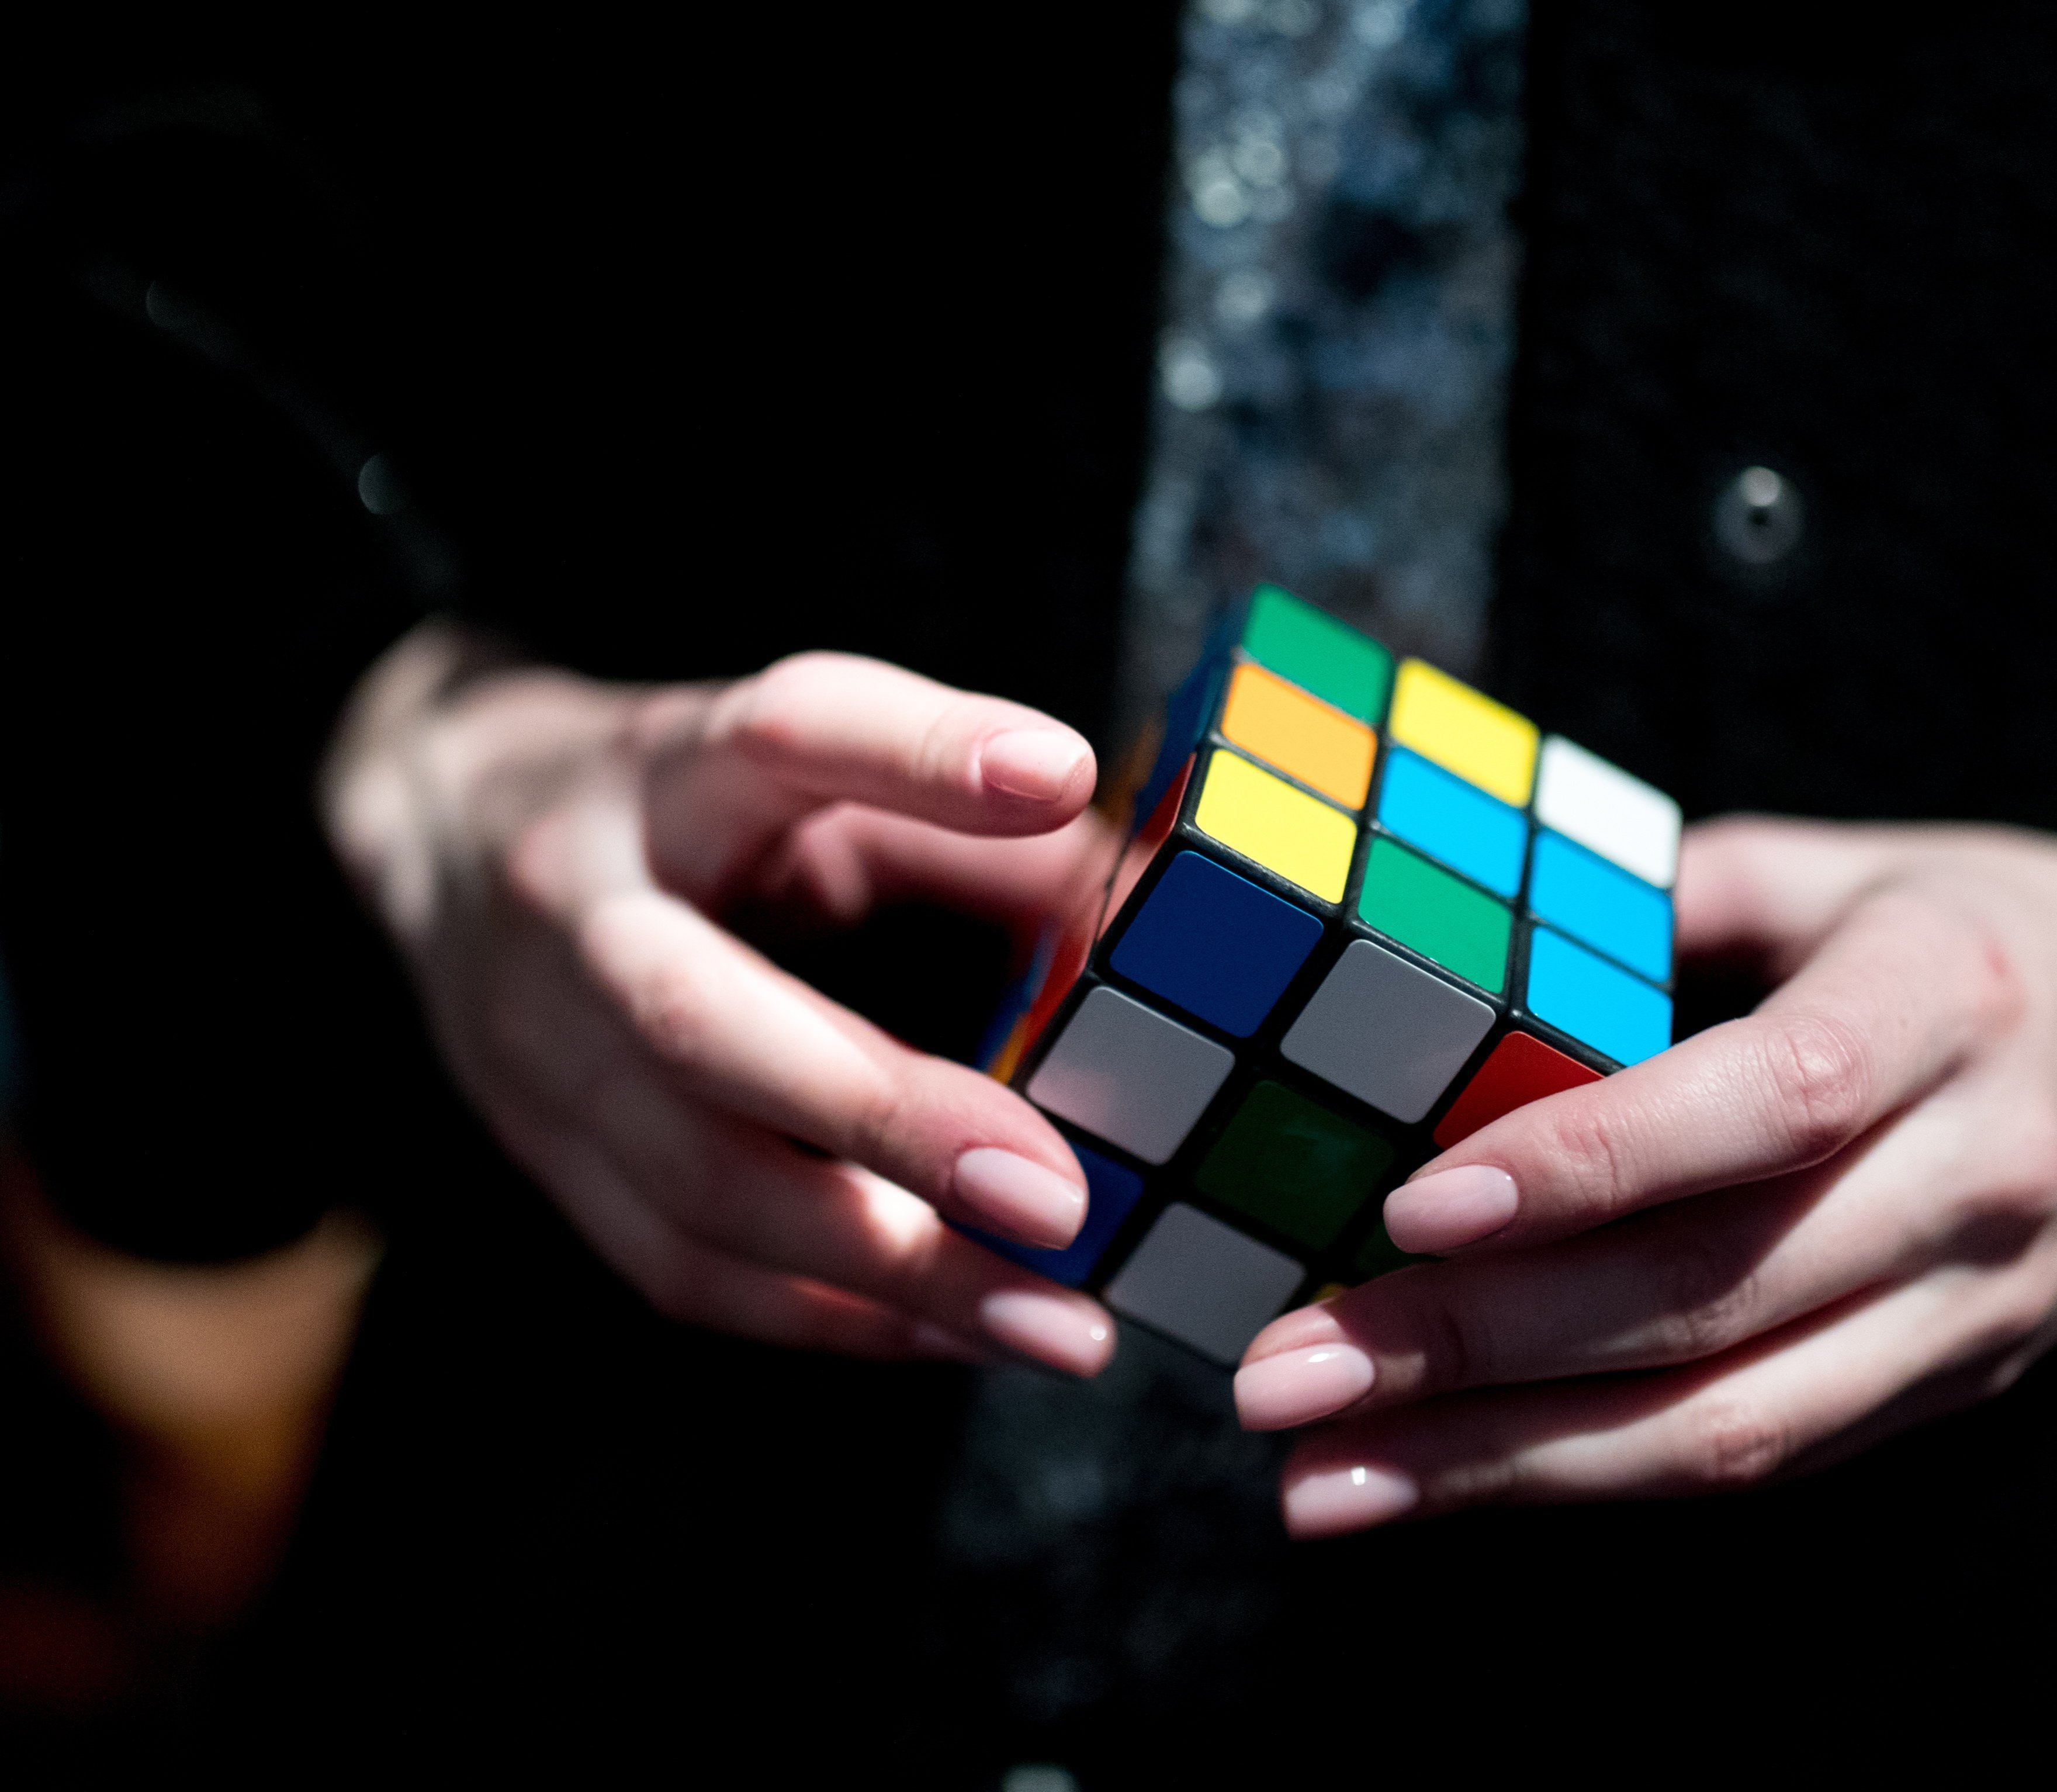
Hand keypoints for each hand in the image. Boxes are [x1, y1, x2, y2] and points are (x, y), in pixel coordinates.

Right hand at [321, 622, 1119, 1372]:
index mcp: (664, 770)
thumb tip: (1164, 903)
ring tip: (1061, 1324)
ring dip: (891, 1273)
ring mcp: (538, 1053)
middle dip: (888, 1118)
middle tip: (1060, 1198)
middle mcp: (576, 908)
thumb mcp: (811, 771)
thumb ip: (976, 829)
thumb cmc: (690, 807)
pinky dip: (839, 1322)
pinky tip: (967, 1332)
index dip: (917, 753)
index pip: (784, 736)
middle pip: (700, 1021)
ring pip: (695, 1189)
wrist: (431, 828)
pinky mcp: (544, 1160)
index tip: (1056, 770)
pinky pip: (686, 1272)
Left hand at [1233, 796, 2056, 1533]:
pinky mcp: (1959, 1383)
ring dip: (1506, 1469)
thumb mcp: (1852, 860)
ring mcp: (1978, 1305)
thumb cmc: (1994, 922)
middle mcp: (1977, 1175)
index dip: (1583, 1167)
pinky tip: (1456, 1483)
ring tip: (1323, 1482)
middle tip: (1284, 1377)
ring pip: (1731, 1426)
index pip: (1761, 1106)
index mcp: (1949, 1002)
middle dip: (1476, 1354)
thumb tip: (1466, 949)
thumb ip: (1673, 898)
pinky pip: (1766, 1457)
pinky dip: (1597, 1481)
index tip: (1408, 1210)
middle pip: (1712, 1297)